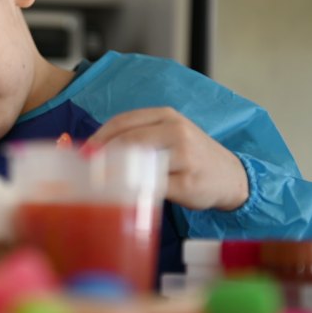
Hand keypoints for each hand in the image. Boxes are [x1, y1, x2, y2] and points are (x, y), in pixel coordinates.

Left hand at [83, 107, 248, 210]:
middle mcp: (176, 132)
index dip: (96, 137)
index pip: (122, 122)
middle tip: (84, 172)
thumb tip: (91, 150)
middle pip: (127, 140)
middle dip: (100, 156)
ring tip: (99, 184)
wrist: (231, 177)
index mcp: (166, 116)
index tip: (80, 153)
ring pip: (138, 162)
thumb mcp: (166, 136)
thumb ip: (136, 137)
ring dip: (113, 174)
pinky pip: (152, 187)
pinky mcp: (187, 184)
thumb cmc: (190, 157)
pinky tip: (124, 195)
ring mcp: (184, 157)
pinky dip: (134, 191)